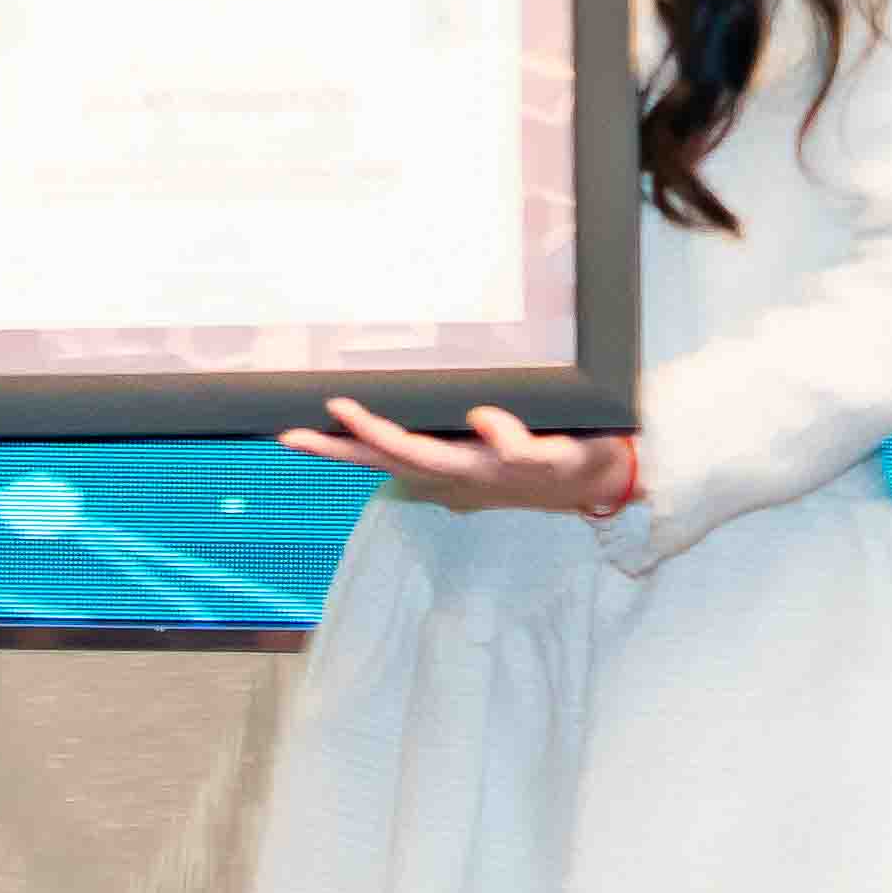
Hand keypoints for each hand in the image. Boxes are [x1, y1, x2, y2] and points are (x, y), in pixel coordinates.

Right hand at [277, 400, 643, 517]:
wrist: (602, 478)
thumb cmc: (536, 460)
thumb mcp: (484, 453)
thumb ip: (444, 443)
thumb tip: (398, 434)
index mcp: (449, 466)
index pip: (382, 457)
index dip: (335, 451)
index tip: (289, 436)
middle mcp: (469, 473)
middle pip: (402, 459)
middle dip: (358, 441)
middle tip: (324, 416)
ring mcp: (506, 469)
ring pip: (448, 461)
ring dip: (405, 441)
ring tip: (368, 416)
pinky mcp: (548, 461)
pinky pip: (521, 449)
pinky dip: (501, 434)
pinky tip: (484, 414)